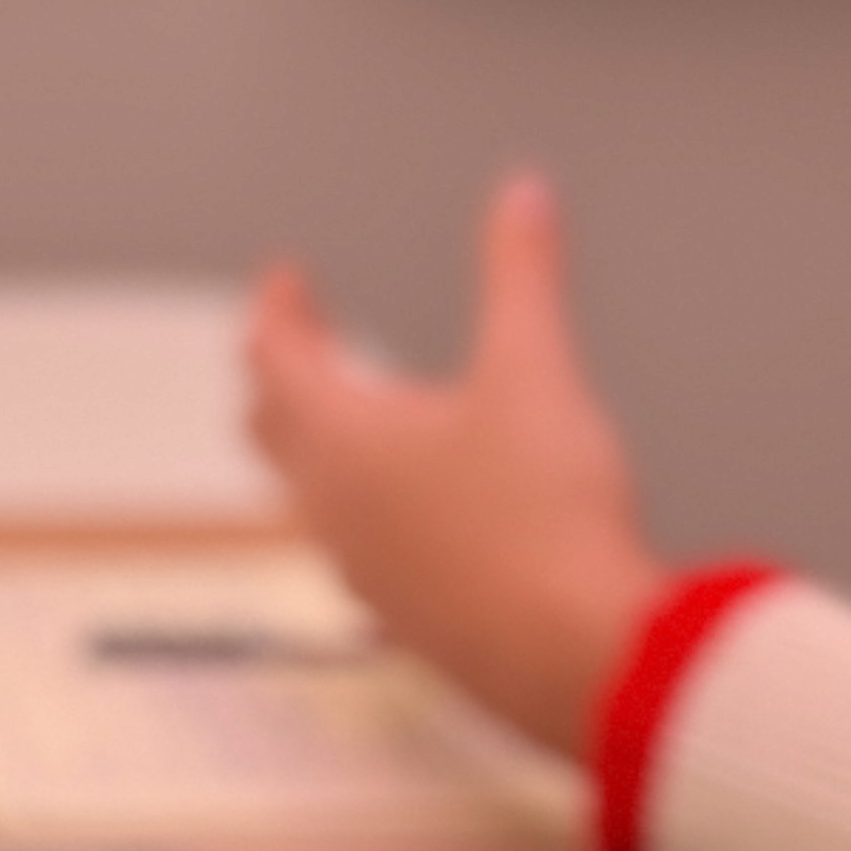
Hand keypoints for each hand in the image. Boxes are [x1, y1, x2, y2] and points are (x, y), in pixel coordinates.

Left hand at [243, 170, 667, 763]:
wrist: (577, 653)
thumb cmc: (544, 518)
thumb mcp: (537, 370)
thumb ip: (523, 275)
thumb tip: (522, 196)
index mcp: (341, 439)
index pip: (273, 357)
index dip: (277, 308)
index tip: (285, 281)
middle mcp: (330, 508)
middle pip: (275, 428)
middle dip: (284, 373)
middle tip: (300, 340)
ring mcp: (361, 572)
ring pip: (309, 497)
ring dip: (317, 447)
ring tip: (347, 422)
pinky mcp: (404, 620)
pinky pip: (358, 552)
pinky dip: (365, 512)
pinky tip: (405, 520)